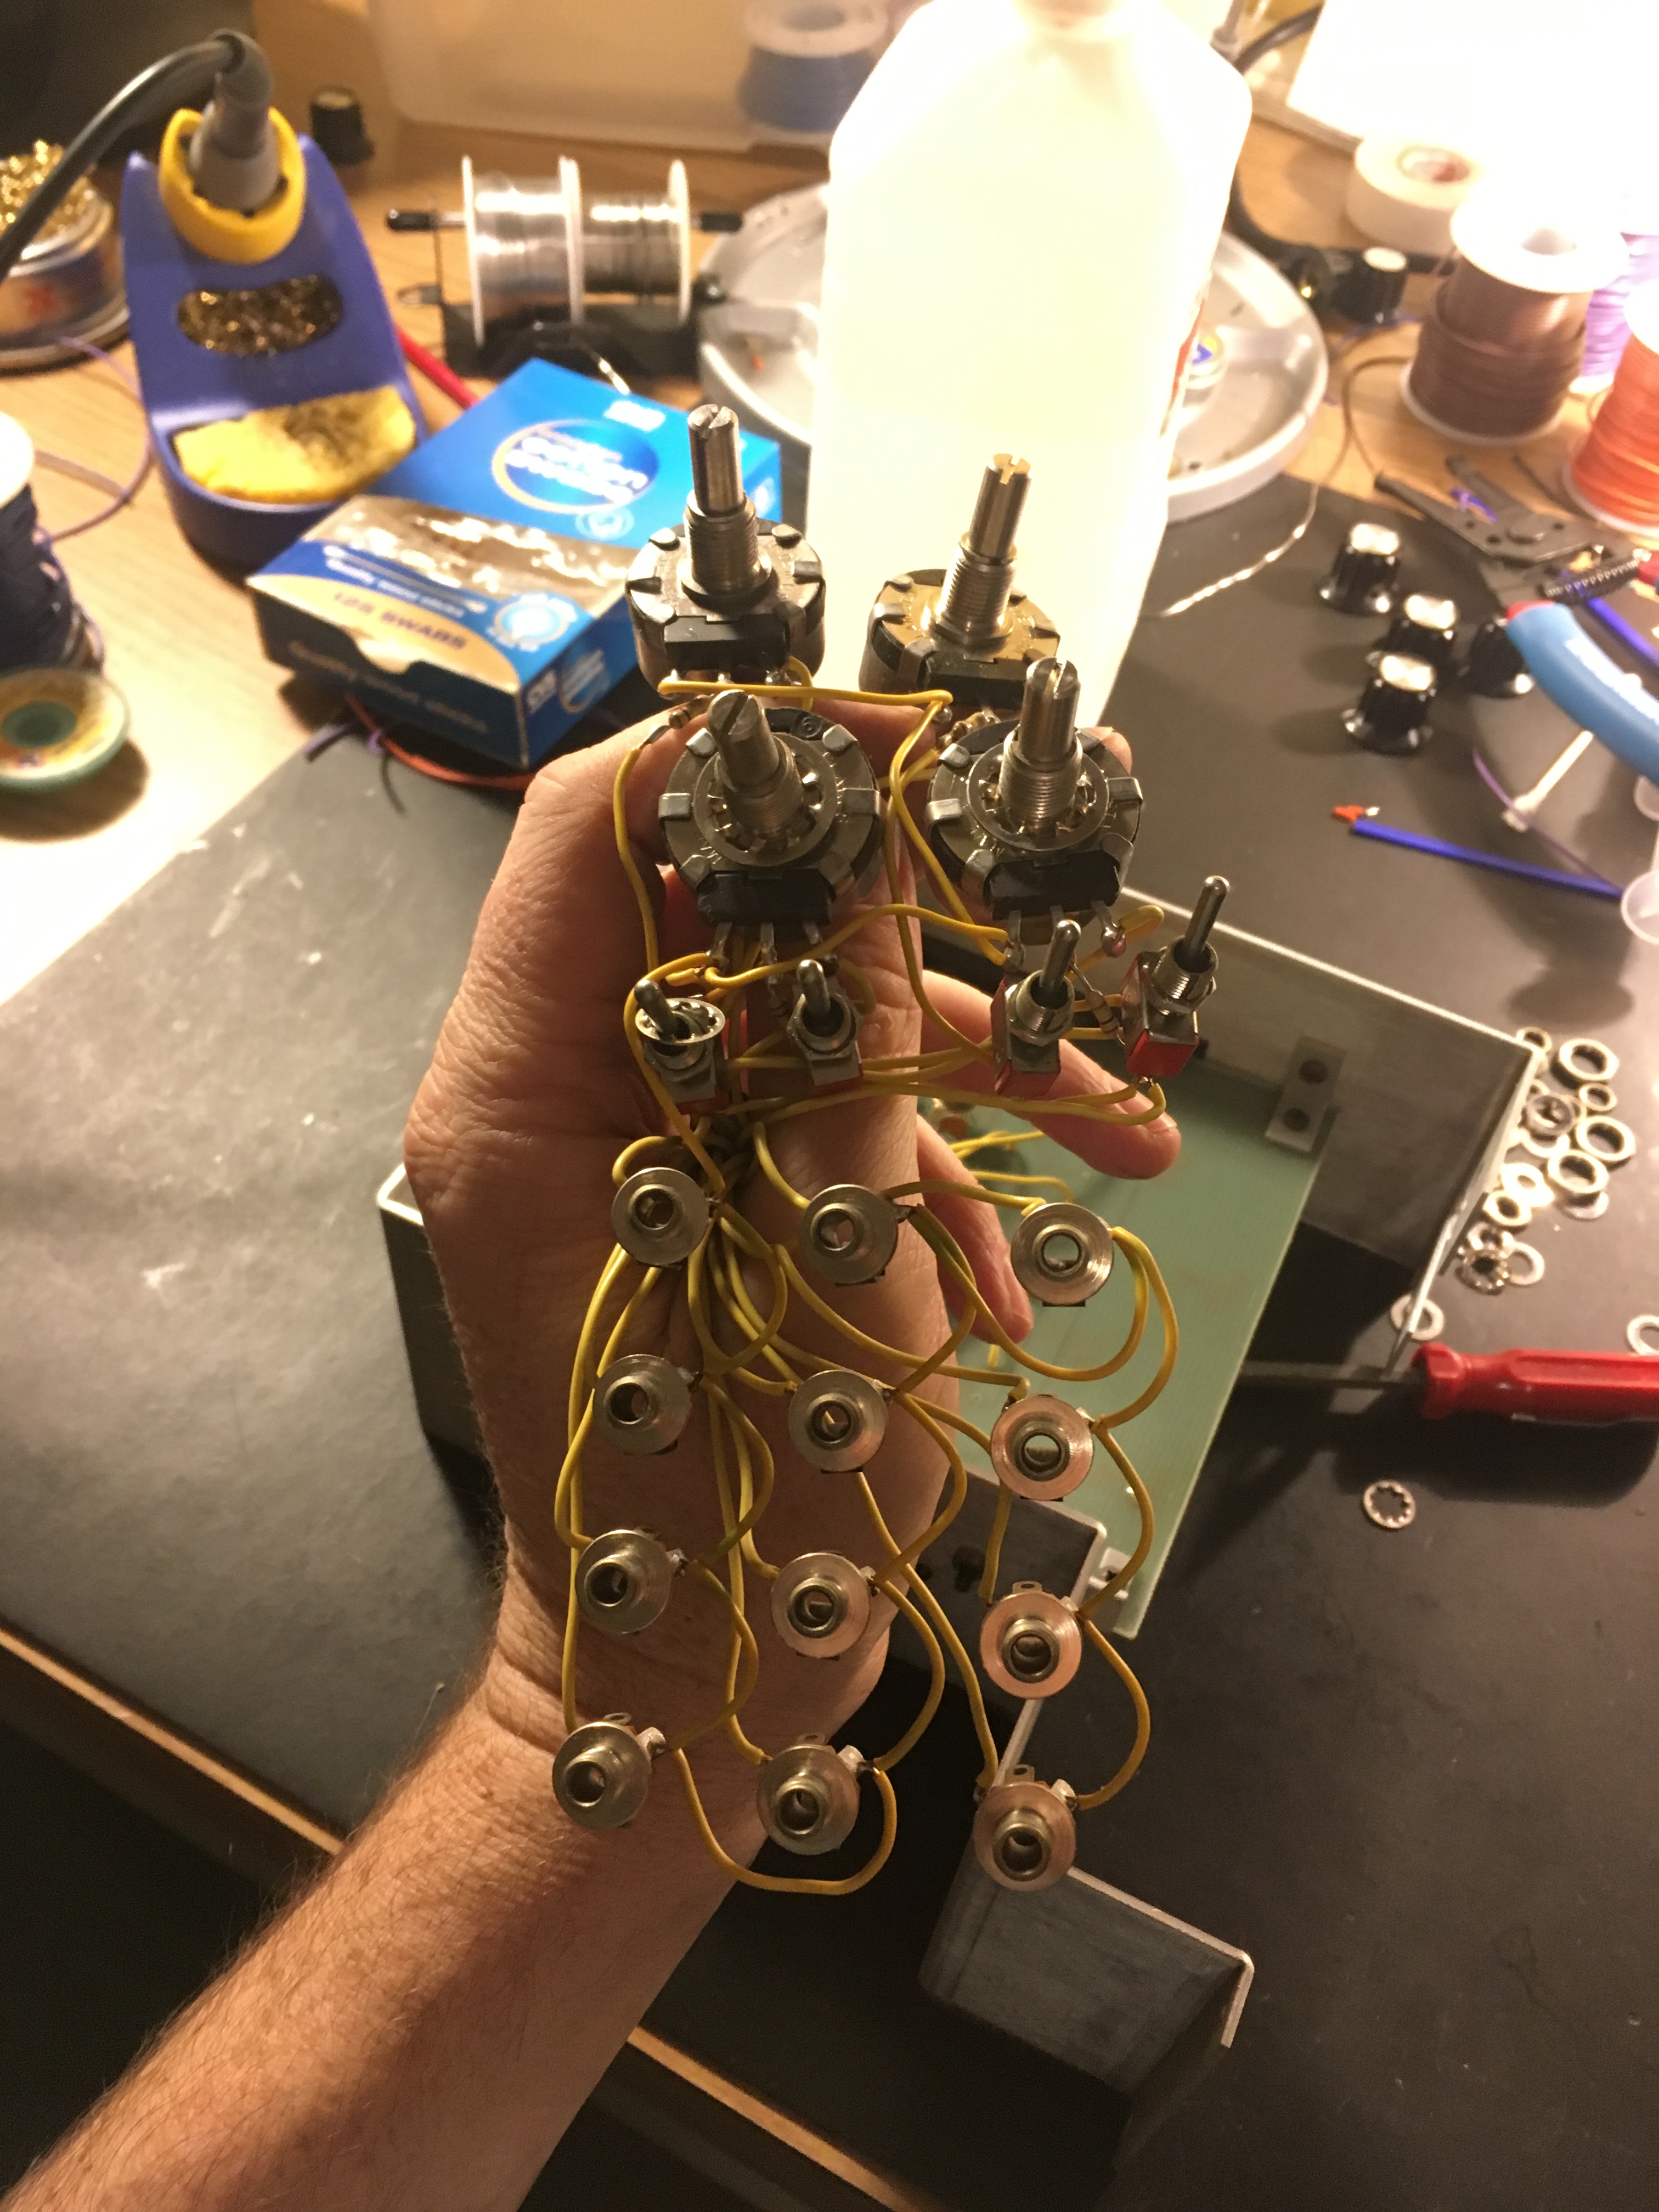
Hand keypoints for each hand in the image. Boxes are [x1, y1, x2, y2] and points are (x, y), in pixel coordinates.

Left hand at [403, 698, 1175, 1840]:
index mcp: (524, 1082)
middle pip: (736, 915)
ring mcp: (649, 1147)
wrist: (697, 1678)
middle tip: (1062, 913)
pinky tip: (1016, 1274)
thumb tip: (865, 863)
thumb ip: (835, 1061)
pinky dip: (937, 1173)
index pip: (599, 829)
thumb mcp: (812, 1266)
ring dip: (968, 1070)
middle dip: (910, 934)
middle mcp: (570, 1088)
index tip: (909, 746)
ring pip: (809, 1022)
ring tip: (1126, 1131)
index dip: (751, 757)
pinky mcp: (722, 1203)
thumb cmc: (723, 1513)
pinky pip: (830, 1127)